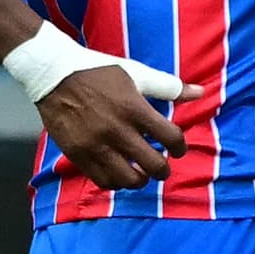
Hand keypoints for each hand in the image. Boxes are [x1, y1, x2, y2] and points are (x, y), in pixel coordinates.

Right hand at [37, 65, 205, 191]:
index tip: (178, 148)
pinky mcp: (78, 155)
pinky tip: (120, 172)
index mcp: (134, 107)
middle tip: (162, 164)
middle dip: (164, 168)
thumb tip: (200, 93)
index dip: (180, 147)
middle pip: (153, 165)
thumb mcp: (135, 73)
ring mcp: (96, 145)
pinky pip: (104, 181)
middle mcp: (116, 130)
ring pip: (129, 180)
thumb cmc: (98, 72)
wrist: (53, 75)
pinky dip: (116, 181)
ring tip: (141, 171)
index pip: (170, 137)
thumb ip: (168, 86)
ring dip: (140, 178)